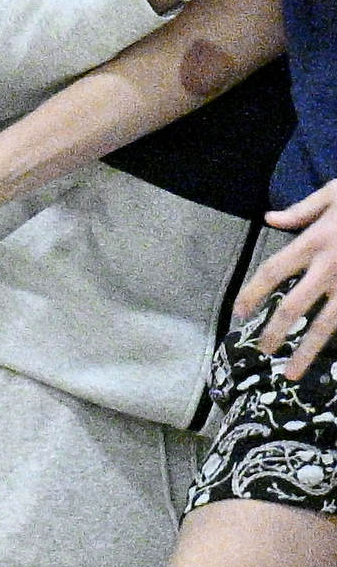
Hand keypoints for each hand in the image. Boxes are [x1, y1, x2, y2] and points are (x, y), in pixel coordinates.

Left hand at [240, 187, 336, 379]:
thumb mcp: (334, 193)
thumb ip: (302, 210)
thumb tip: (270, 218)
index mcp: (314, 242)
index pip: (272, 272)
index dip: (251, 293)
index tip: (238, 313)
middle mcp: (330, 269)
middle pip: (294, 307)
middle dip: (275, 332)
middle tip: (262, 351)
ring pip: (326, 325)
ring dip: (307, 351)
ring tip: (291, 373)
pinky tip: (331, 359)